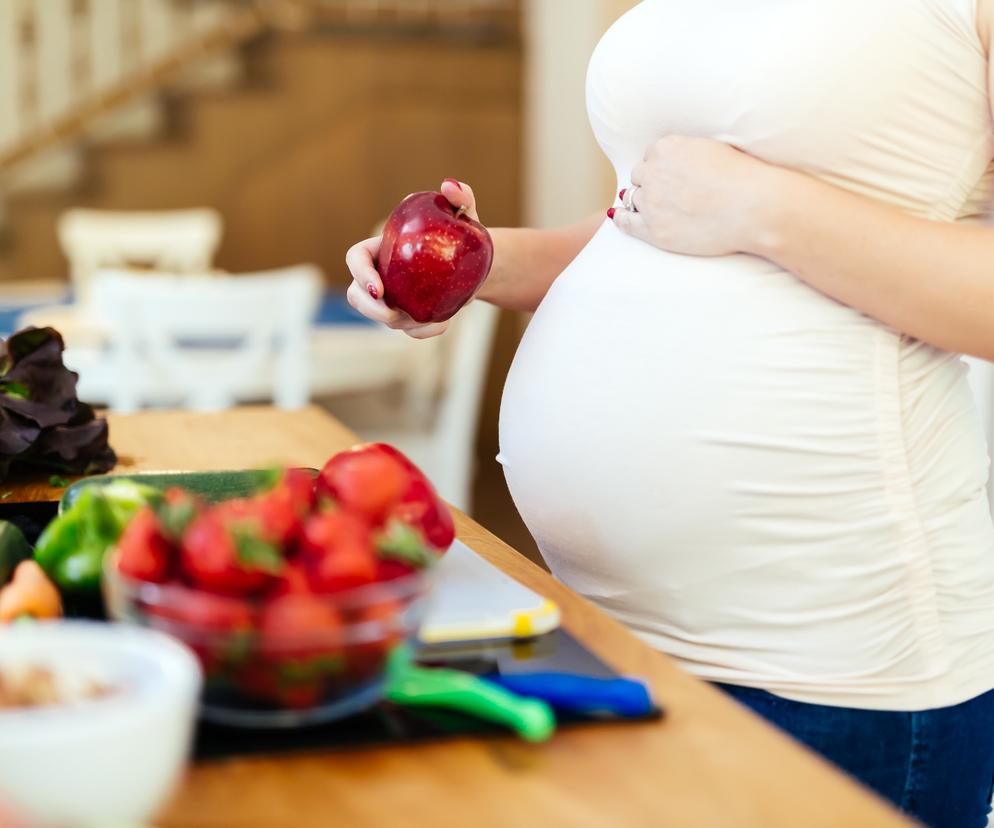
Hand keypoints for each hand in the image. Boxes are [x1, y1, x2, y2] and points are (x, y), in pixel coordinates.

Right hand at [345, 178, 481, 338]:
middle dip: (368, 309)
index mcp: (382, 248)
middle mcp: (382, 275)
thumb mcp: (466, 213)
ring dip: (401, 323)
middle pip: (356, 295)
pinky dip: (423, 332)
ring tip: (429, 316)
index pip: (356, 259)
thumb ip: (461, 196)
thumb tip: (449, 186)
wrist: (478, 264)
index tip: (378, 288)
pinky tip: (443, 325)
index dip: (360, 274)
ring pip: (381, 317)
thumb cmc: (464, 233)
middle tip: (392, 314)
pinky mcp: (410, 316)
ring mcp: (394, 298)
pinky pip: (409, 331)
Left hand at [611, 136, 776, 256]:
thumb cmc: (743, 177)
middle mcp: (653, 172)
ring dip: (642, 201)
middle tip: (666, 193)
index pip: (651, 155)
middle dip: (651, 183)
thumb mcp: (713, 148)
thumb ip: (688, 152)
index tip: (670, 175)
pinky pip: (626, 222)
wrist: (754, 208)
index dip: (661, 167)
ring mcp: (652, 202)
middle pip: (640, 176)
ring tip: (653, 207)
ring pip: (633, 198)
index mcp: (667, 148)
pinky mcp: (654, 230)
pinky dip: (622, 219)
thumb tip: (679, 159)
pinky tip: (620, 217)